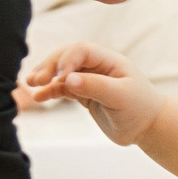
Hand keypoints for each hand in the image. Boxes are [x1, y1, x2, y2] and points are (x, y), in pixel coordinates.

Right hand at [20, 41, 165, 143]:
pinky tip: (38, 97)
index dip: (66, 60)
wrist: (148, 127)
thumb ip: (95, 86)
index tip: (59, 77)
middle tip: (37, 80)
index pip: (81, 50)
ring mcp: (90, 80)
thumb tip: (67, 79)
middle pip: (67, 57)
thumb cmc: (140, 108)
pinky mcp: (85, 94)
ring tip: (29, 83)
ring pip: (62, 72)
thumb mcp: (120, 96)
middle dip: (51, 66)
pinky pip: (63, 89)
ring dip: (46, 76)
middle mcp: (97, 66)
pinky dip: (50, 91)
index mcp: (108, 60)